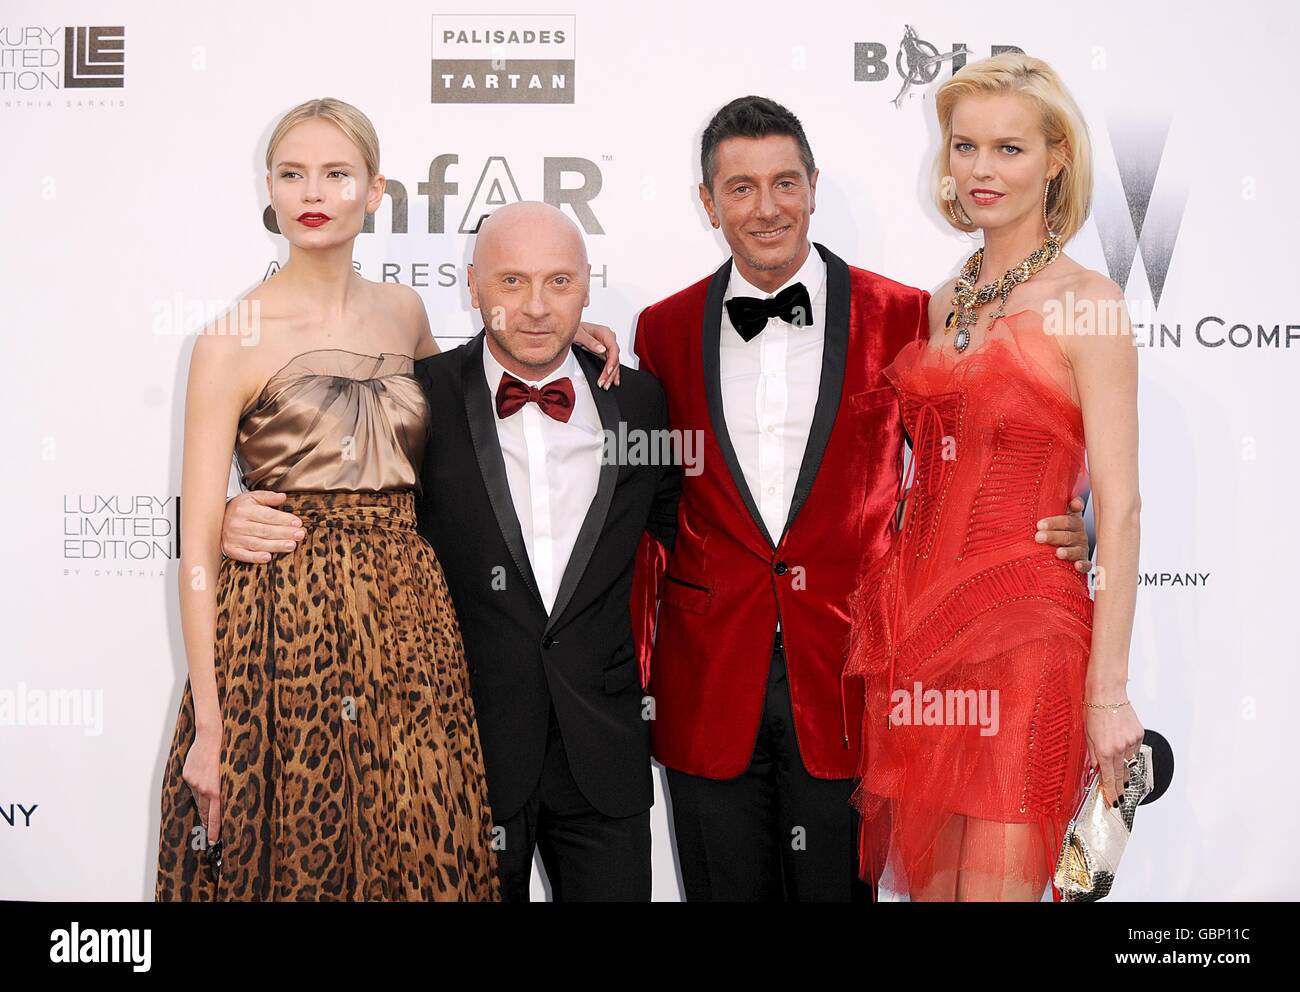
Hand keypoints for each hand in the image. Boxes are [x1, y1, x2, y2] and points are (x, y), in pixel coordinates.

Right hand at [182, 727, 222, 848]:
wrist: (211, 736)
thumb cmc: (225, 753)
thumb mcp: (229, 775)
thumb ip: (224, 790)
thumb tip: (223, 804)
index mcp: (217, 790)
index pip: (215, 816)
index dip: (214, 830)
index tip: (213, 841)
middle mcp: (205, 788)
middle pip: (206, 812)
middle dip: (208, 824)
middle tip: (211, 837)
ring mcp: (194, 783)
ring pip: (199, 800)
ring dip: (204, 807)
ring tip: (207, 818)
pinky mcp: (188, 776)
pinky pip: (193, 788)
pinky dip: (198, 790)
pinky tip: (202, 785)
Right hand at [221, 490, 304, 562]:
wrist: (215, 519)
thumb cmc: (239, 509)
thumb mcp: (251, 498)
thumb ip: (268, 497)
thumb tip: (283, 497)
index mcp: (244, 510)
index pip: (267, 515)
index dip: (284, 519)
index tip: (298, 523)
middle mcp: (237, 524)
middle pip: (265, 530)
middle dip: (284, 533)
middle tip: (300, 535)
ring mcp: (233, 538)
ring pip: (257, 543)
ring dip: (276, 546)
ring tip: (291, 545)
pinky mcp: (230, 549)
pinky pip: (244, 555)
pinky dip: (255, 558)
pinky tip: (268, 558)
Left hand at [574, 321, 620, 388]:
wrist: (569, 330)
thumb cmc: (573, 329)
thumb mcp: (578, 333)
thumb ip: (590, 341)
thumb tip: (602, 349)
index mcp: (605, 333)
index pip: (613, 349)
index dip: (612, 361)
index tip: (608, 371)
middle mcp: (608, 340)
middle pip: (614, 358)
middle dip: (610, 373)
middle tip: (604, 383)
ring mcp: (606, 346)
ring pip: (613, 363)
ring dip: (611, 375)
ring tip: (606, 385)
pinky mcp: (603, 352)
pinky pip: (610, 364)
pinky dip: (611, 373)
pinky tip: (612, 380)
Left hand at [1035, 495, 1091, 571]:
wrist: (1064, 547)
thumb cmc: (1056, 529)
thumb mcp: (1054, 515)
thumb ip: (1054, 506)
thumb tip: (1063, 499)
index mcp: (1072, 520)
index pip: (1066, 518)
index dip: (1055, 521)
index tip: (1040, 524)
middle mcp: (1078, 533)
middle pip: (1067, 533)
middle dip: (1053, 535)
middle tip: (1038, 537)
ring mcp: (1081, 547)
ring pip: (1076, 549)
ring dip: (1068, 551)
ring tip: (1058, 553)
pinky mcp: (1084, 561)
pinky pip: (1086, 564)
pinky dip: (1083, 564)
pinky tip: (1077, 565)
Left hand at [1084, 699, 1144, 807]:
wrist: (1107, 693)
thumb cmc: (1094, 711)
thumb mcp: (1087, 735)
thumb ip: (1093, 755)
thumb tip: (1096, 769)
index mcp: (1104, 750)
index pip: (1109, 778)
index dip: (1111, 792)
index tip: (1112, 801)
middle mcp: (1119, 748)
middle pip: (1122, 775)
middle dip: (1119, 788)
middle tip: (1119, 797)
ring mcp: (1131, 742)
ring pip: (1130, 763)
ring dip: (1125, 771)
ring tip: (1123, 781)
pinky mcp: (1139, 735)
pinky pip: (1135, 751)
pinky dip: (1130, 755)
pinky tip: (1125, 754)